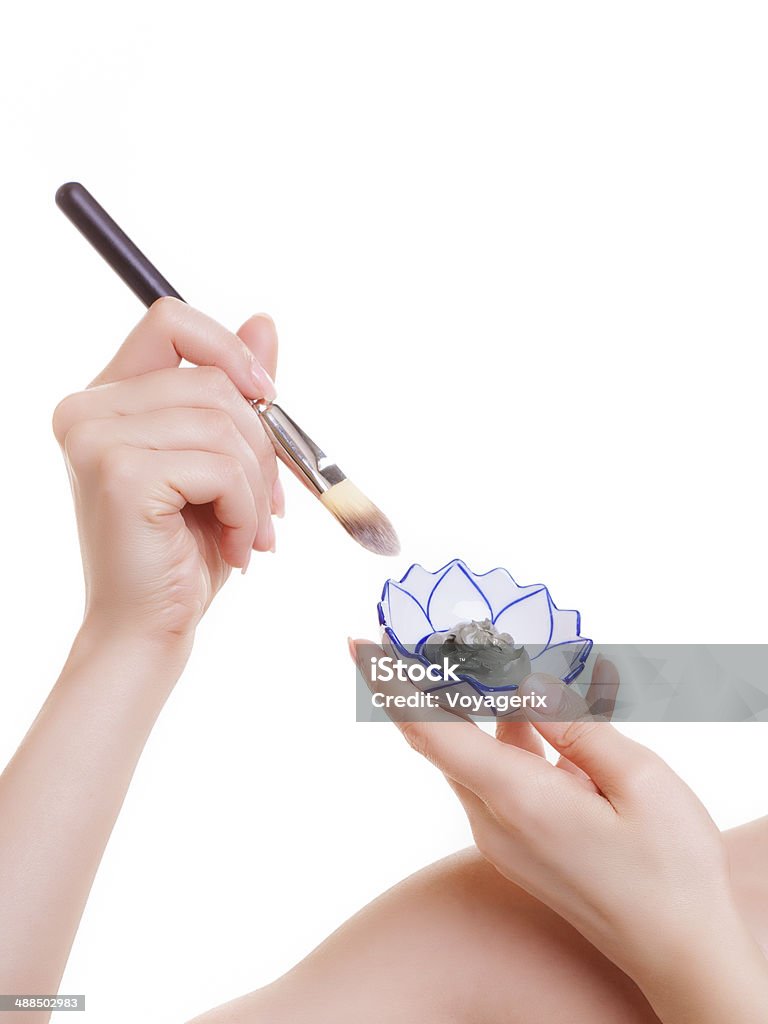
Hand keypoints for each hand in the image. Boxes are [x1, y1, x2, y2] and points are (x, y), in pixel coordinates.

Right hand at [53, 298, 284, 649]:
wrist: (150, 626)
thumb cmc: (184, 550)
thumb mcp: (221, 460)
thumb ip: (236, 391)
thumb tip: (264, 321)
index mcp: (110, 397)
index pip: (171, 320)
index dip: (230, 350)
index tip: (266, 397)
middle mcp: (89, 408)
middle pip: (213, 379)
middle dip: (261, 446)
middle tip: (268, 505)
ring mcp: (96, 437)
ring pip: (224, 424)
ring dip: (256, 487)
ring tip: (247, 532)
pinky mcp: (120, 472)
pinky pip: (220, 466)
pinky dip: (246, 510)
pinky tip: (234, 545)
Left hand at [351, 642, 767, 1019]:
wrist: (678, 951)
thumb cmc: (669, 869)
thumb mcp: (638, 780)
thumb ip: (574, 725)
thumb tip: (526, 684)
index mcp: (518, 799)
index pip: (431, 729)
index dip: (391, 682)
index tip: (358, 641)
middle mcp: (494, 819)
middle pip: (440, 735)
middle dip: (425, 680)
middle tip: (423, 629)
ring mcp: (502, 835)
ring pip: (472, 753)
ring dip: (477, 706)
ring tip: (493, 658)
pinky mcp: (517, 843)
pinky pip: (497, 775)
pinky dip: (508, 736)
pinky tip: (538, 711)